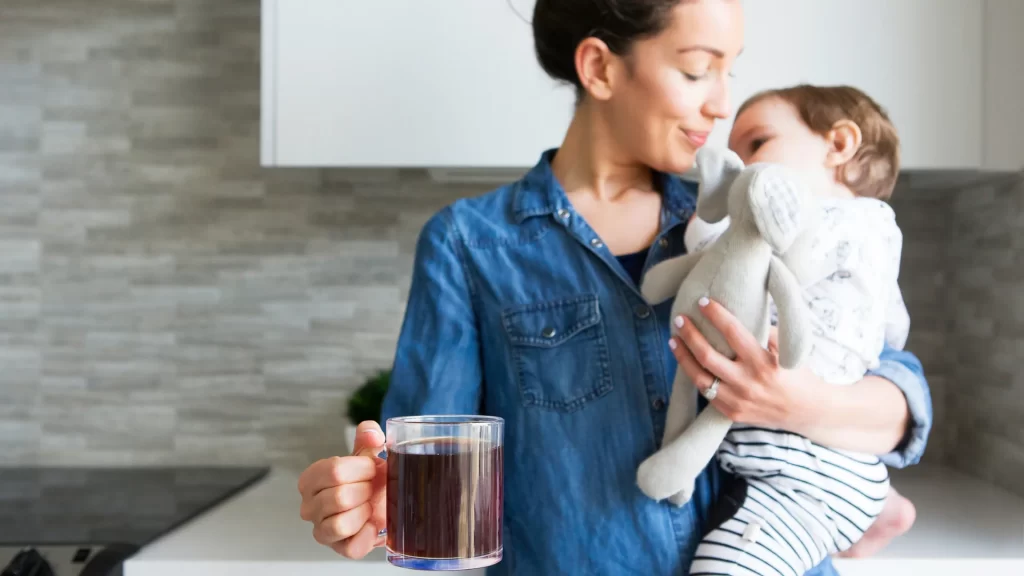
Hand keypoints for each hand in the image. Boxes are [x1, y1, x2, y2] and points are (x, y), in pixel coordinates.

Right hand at [298, 421, 387, 558]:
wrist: (379, 501)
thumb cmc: (367, 478)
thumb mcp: (366, 453)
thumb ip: (368, 436)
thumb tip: (370, 433)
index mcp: (311, 479)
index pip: (334, 471)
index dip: (362, 469)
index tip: (372, 468)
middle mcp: (309, 506)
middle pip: (339, 497)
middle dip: (365, 490)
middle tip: (372, 487)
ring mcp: (321, 529)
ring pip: (340, 524)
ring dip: (364, 512)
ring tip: (369, 505)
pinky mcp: (337, 548)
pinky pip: (351, 546)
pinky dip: (367, 534)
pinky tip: (372, 523)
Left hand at [668, 298, 820, 429]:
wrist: (808, 411)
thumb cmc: (798, 374)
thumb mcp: (787, 349)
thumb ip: (764, 332)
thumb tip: (742, 310)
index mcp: (763, 363)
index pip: (733, 332)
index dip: (716, 315)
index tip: (703, 302)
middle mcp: (748, 382)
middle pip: (707, 355)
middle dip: (690, 335)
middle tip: (679, 319)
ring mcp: (738, 400)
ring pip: (700, 378)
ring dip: (683, 357)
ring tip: (674, 340)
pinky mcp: (732, 413)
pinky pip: (706, 394)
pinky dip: (694, 376)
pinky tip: (686, 362)